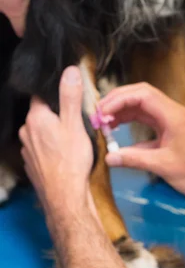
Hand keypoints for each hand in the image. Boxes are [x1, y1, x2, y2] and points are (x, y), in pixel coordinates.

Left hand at [19, 67, 93, 221]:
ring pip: (41, 131)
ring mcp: (27, 149)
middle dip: (56, 113)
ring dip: (53, 131)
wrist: (65, 197)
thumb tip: (69, 70)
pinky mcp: (32, 164)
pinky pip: (41, 148)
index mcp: (35, 118)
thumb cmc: (71, 159)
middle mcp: (26, 131)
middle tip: (76, 118)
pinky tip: (65, 153)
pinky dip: (51, 147)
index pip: (41, 95)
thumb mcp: (75, 123)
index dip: (56, 93)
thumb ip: (70, 96)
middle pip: (41, 113)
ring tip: (72, 137)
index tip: (69, 95)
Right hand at [99, 84, 184, 203]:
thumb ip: (134, 159)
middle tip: (99, 114)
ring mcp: (172, 119)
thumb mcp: (163, 166)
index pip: (142, 95)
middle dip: (118, 100)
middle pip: (141, 94)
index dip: (119, 99)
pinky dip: (131, 120)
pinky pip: (147, 117)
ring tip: (104, 121)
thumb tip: (109, 156)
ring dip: (123, 110)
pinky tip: (118, 129)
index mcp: (173, 115)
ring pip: (143, 105)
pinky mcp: (171, 128)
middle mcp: (172, 112)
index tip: (102, 112)